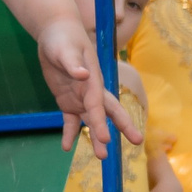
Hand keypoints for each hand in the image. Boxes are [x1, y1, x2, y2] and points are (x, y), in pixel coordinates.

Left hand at [36, 17, 134, 158]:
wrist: (56, 34)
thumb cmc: (64, 39)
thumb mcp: (64, 50)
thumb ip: (72, 63)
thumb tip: (82, 75)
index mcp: (93, 80)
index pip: (98, 105)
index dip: (100, 122)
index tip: (106, 139)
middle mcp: (91, 91)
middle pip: (107, 113)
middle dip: (120, 129)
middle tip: (134, 145)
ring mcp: (80, 97)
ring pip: (91, 121)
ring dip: (96, 137)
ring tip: (102, 157)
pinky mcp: (67, 99)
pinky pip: (69, 120)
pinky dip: (68, 132)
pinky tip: (66, 147)